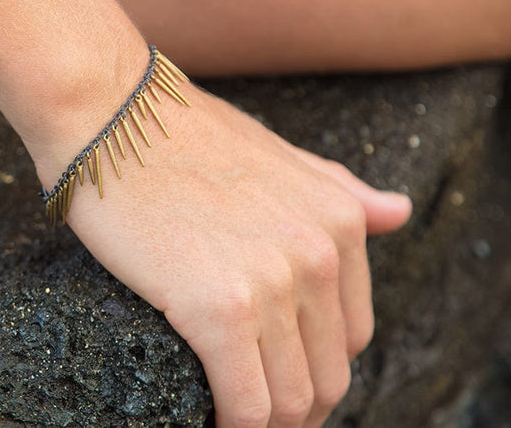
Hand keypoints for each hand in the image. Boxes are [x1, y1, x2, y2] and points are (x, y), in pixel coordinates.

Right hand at [55, 83, 410, 426]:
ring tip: (229, 415)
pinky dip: (232, 425)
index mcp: (340, 221)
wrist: (111, 113)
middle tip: (250, 407)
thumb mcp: (276, 154)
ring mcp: (272, 283)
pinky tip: (209, 417)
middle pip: (327, 377)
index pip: (350, 335)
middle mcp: (319, 254)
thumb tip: (399, 212)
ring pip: (290, 401)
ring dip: (265, 423)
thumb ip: (339, 190)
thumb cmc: (180, 133)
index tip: (275, 374)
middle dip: (294, 406)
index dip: (314, 367)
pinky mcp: (218, 309)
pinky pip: (246, 406)